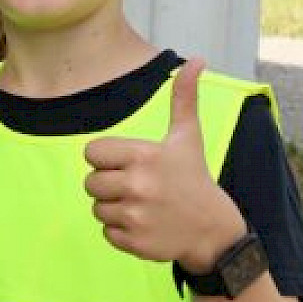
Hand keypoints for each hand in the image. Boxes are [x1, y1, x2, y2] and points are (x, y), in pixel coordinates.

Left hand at [81, 59, 245, 267]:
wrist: (212, 229)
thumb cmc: (194, 178)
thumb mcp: (187, 136)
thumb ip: (183, 98)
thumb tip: (196, 59)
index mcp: (144, 155)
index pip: (92, 153)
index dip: (107, 158)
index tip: (129, 164)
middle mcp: (138, 185)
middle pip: (90, 183)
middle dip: (109, 184)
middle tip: (138, 187)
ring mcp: (135, 215)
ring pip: (96, 208)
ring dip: (114, 208)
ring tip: (143, 205)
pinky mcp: (133, 242)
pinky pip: (106, 232)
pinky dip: (121, 231)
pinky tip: (145, 224)